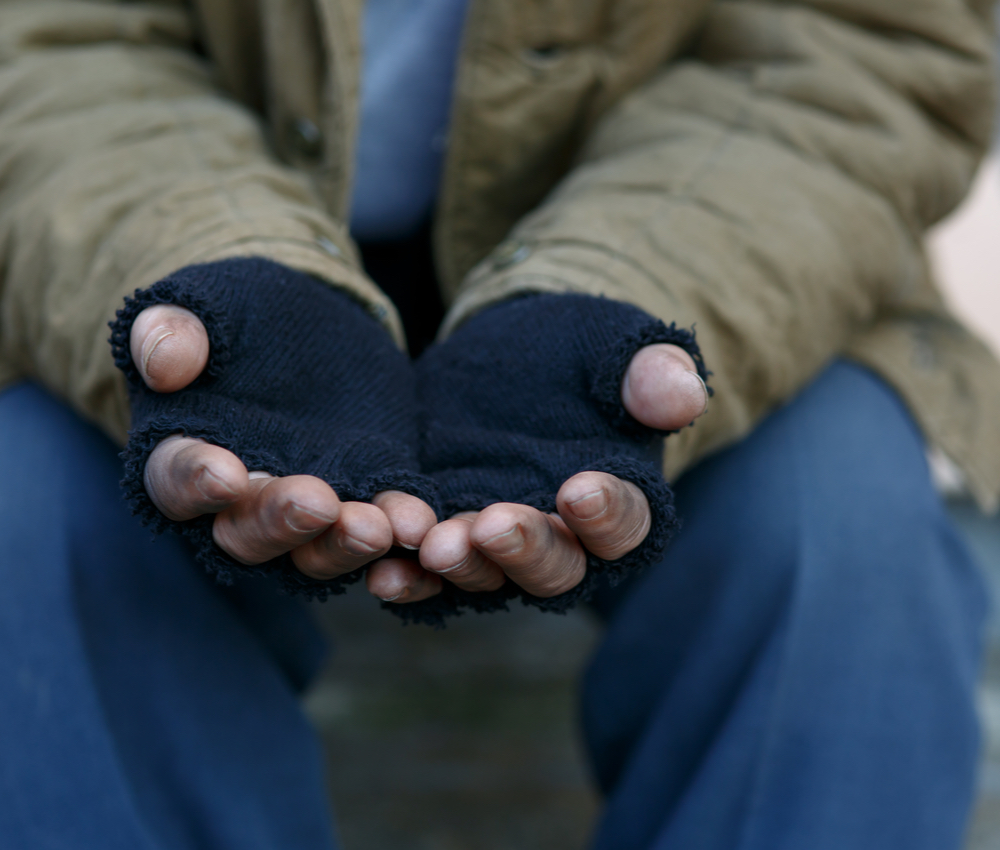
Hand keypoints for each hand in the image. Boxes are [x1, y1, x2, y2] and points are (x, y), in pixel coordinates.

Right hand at [127, 297, 435, 582]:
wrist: (308, 318)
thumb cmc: (236, 313)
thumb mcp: (203, 305)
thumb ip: (171, 331)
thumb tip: (164, 368)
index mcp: (185, 455)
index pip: (178, 479)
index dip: (197, 481)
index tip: (225, 474)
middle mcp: (242, 500)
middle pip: (249, 532)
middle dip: (282, 522)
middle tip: (318, 504)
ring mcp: (307, 506)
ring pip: (317, 547)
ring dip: (345, 543)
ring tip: (379, 527)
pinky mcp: (365, 493)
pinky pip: (381, 522)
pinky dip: (397, 525)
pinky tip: (418, 522)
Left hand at [374, 340, 706, 604]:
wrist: (513, 354)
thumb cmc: (581, 351)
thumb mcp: (616, 347)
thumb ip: (651, 373)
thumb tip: (684, 396)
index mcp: (619, 501)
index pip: (626, 523)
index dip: (608, 513)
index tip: (581, 489)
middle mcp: (563, 539)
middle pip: (556, 567)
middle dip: (525, 550)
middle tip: (493, 525)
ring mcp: (500, 542)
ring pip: (488, 575)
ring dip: (462, 565)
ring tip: (434, 545)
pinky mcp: (447, 530)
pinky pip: (429, 569)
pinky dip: (409, 576)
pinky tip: (384, 571)